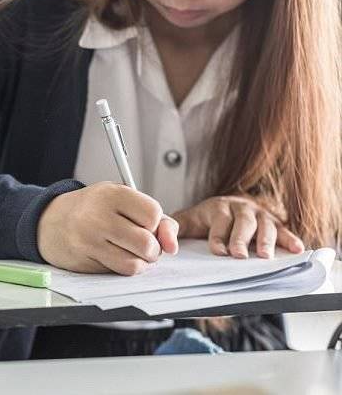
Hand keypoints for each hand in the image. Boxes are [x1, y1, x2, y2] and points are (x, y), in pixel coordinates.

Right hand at [37, 182, 178, 274]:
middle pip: (146, 243)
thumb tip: (172, 244)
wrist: (49, 221)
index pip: (153, 214)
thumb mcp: (121, 200)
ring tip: (131, 251)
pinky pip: (118, 272)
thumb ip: (155, 218)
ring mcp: (89, 240)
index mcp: (111, 194)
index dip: (156, 224)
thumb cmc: (91, 209)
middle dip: (152, 249)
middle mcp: (98, 216)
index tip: (147, 224)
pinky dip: (124, 268)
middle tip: (143, 244)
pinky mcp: (84, 260)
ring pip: (134, 263)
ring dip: (140, 262)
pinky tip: (115, 257)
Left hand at [173, 196, 303, 258]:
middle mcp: (240, 208)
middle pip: (243, 222)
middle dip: (241, 239)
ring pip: (265, 225)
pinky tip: (297, 249)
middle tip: (238, 255)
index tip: (218, 251)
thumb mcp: (186, 222)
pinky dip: (290, 239)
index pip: (219, 221)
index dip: (218, 236)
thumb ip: (173, 230)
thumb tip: (166, 244)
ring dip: (266, 241)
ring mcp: (259, 214)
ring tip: (265, 256)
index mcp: (218, 207)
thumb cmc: (202, 221)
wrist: (220, 210)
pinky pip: (284, 230)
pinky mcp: (273, 223)